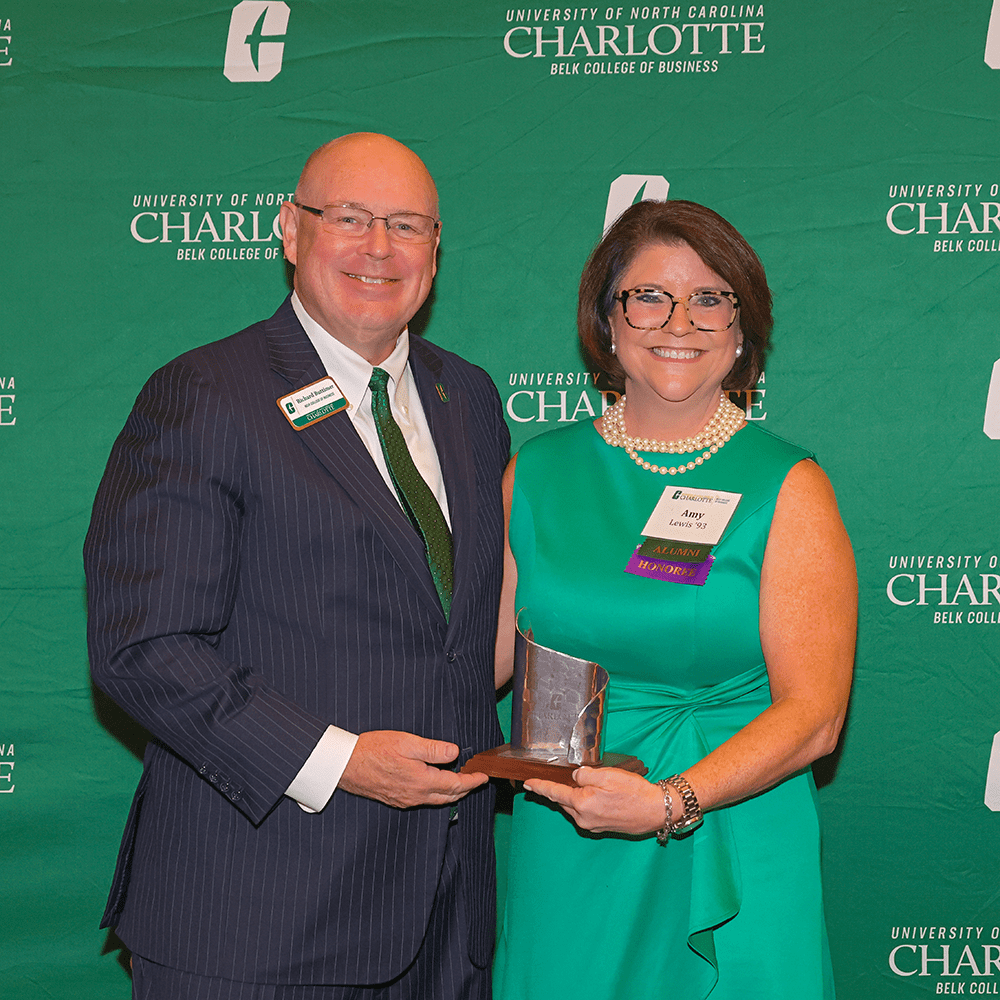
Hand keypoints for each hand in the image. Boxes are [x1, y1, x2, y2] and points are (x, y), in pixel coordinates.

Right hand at [339, 730, 487, 808]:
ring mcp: (405, 800)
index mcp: (422, 781)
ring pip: (437, 800)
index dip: (472, 781)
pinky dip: (437, 794)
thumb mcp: (406, 742)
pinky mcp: (396, 799)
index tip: (483, 776)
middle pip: (449, 796)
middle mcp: (416, 795)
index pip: (456, 784)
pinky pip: (424, 800)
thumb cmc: (373, 750)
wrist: (345, 765)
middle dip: (466, 788)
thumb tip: (455, 752)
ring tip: (461, 781)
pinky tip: (436, 784)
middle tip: (476, 779)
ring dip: (452, 792)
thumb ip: (433, 749)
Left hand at [523, 767, 664, 835]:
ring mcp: (592, 825)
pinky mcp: (600, 827)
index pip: (554, 793)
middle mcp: (584, 818)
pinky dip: (581, 803)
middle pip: (562, 801)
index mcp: (583, 803)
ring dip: (571, 797)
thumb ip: (585, 775)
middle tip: (547, 779)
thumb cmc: (634, 791)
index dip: (539, 787)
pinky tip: (590, 794)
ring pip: (573, 807)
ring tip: (575, 784)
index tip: (527, 784)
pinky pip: (583, 812)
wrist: (656, 810)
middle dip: (555, 791)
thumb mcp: (608, 775)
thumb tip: (574, 778)